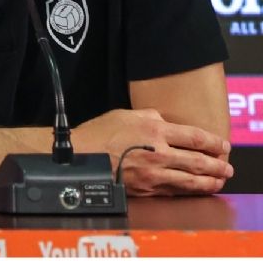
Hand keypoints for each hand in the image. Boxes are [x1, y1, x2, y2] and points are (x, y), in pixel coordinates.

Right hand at [74, 108, 232, 195]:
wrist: (79, 158)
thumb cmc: (98, 134)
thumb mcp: (124, 115)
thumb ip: (150, 116)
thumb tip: (164, 121)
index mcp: (154, 130)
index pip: (195, 137)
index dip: (214, 142)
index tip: (223, 145)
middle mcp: (157, 153)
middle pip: (199, 161)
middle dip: (218, 165)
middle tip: (227, 167)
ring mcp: (152, 174)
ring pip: (191, 180)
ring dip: (209, 182)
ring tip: (218, 181)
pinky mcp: (146, 189)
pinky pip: (174, 191)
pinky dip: (189, 191)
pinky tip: (195, 189)